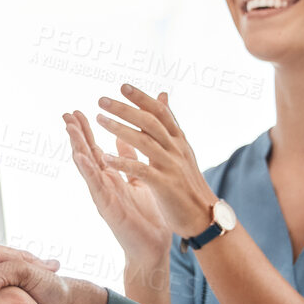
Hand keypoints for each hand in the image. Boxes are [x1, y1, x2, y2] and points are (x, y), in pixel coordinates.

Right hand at [64, 109, 169, 268]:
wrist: (154, 247)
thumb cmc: (148, 217)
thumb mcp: (140, 180)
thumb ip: (130, 159)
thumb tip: (123, 134)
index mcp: (112, 177)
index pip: (95, 149)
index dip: (86, 131)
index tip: (77, 111)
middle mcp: (104, 184)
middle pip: (86, 154)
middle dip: (77, 134)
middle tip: (67, 113)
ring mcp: (103, 196)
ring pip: (87, 167)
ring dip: (77, 146)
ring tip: (70, 128)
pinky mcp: (107, 208)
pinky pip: (96, 186)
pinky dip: (87, 170)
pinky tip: (81, 156)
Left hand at [90, 85, 217, 238]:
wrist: (204, 217)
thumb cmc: (187, 184)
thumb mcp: (180, 151)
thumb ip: (167, 126)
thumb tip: (162, 95)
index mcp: (178, 141)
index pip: (160, 112)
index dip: (142, 98)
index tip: (122, 86)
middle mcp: (176, 149)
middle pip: (150, 122)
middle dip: (125, 109)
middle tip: (102, 99)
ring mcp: (172, 166)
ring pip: (144, 142)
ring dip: (120, 129)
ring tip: (100, 120)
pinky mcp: (165, 185)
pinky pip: (142, 170)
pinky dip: (123, 162)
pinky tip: (106, 158)